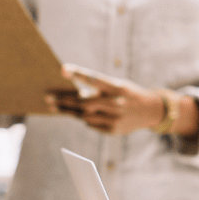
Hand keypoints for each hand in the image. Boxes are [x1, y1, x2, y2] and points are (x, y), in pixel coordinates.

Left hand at [48, 65, 162, 134]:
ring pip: (84, 116)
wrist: (150, 110)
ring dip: (69, 111)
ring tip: (56, 107)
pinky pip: (91, 125)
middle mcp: (117, 103)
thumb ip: (97, 89)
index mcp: (117, 88)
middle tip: (48, 98)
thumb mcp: (117, 86)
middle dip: (64, 100)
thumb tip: (73, 94)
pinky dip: (84, 119)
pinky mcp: (113, 130)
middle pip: (84, 102)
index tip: (63, 69)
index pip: (95, 79)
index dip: (78, 74)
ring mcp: (115, 119)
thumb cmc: (128, 94)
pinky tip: (77, 114)